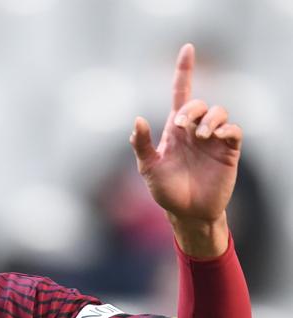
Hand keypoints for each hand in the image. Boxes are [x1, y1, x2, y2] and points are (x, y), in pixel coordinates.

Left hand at [130, 43, 241, 255]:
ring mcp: (213, 140)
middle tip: (182, 126)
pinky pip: (234, 131)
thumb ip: (142, 145)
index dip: (184, 71)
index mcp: (175, 130)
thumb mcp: (149, 169)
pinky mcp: (228, 151)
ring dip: (210, 119)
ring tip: (201, 136)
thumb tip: (137, 119)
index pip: (181, 94)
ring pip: (219, 112)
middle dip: (192, 109)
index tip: (187, 49)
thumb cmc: (167, 191)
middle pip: (198, 104)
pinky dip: (227, 130)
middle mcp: (195, 131)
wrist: (187, 213)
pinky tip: (216, 138)